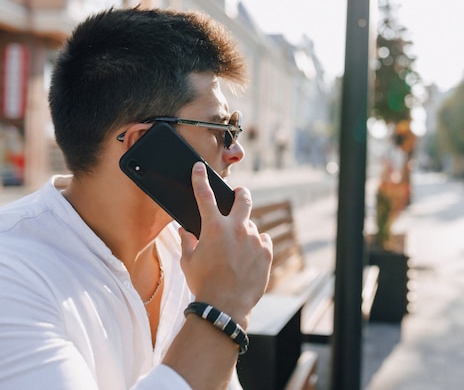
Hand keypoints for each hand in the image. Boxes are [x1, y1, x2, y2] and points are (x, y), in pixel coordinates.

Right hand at [179, 162, 271, 326]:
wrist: (226, 307)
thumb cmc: (203, 284)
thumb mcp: (188, 262)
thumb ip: (187, 241)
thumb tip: (183, 230)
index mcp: (213, 227)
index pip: (204, 195)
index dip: (200, 178)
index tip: (199, 168)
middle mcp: (236, 228)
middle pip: (243, 198)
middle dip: (240, 193)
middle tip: (238, 195)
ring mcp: (254, 239)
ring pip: (252, 226)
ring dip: (245, 232)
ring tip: (237, 252)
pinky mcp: (267, 252)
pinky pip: (263, 241)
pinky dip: (257, 246)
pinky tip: (249, 258)